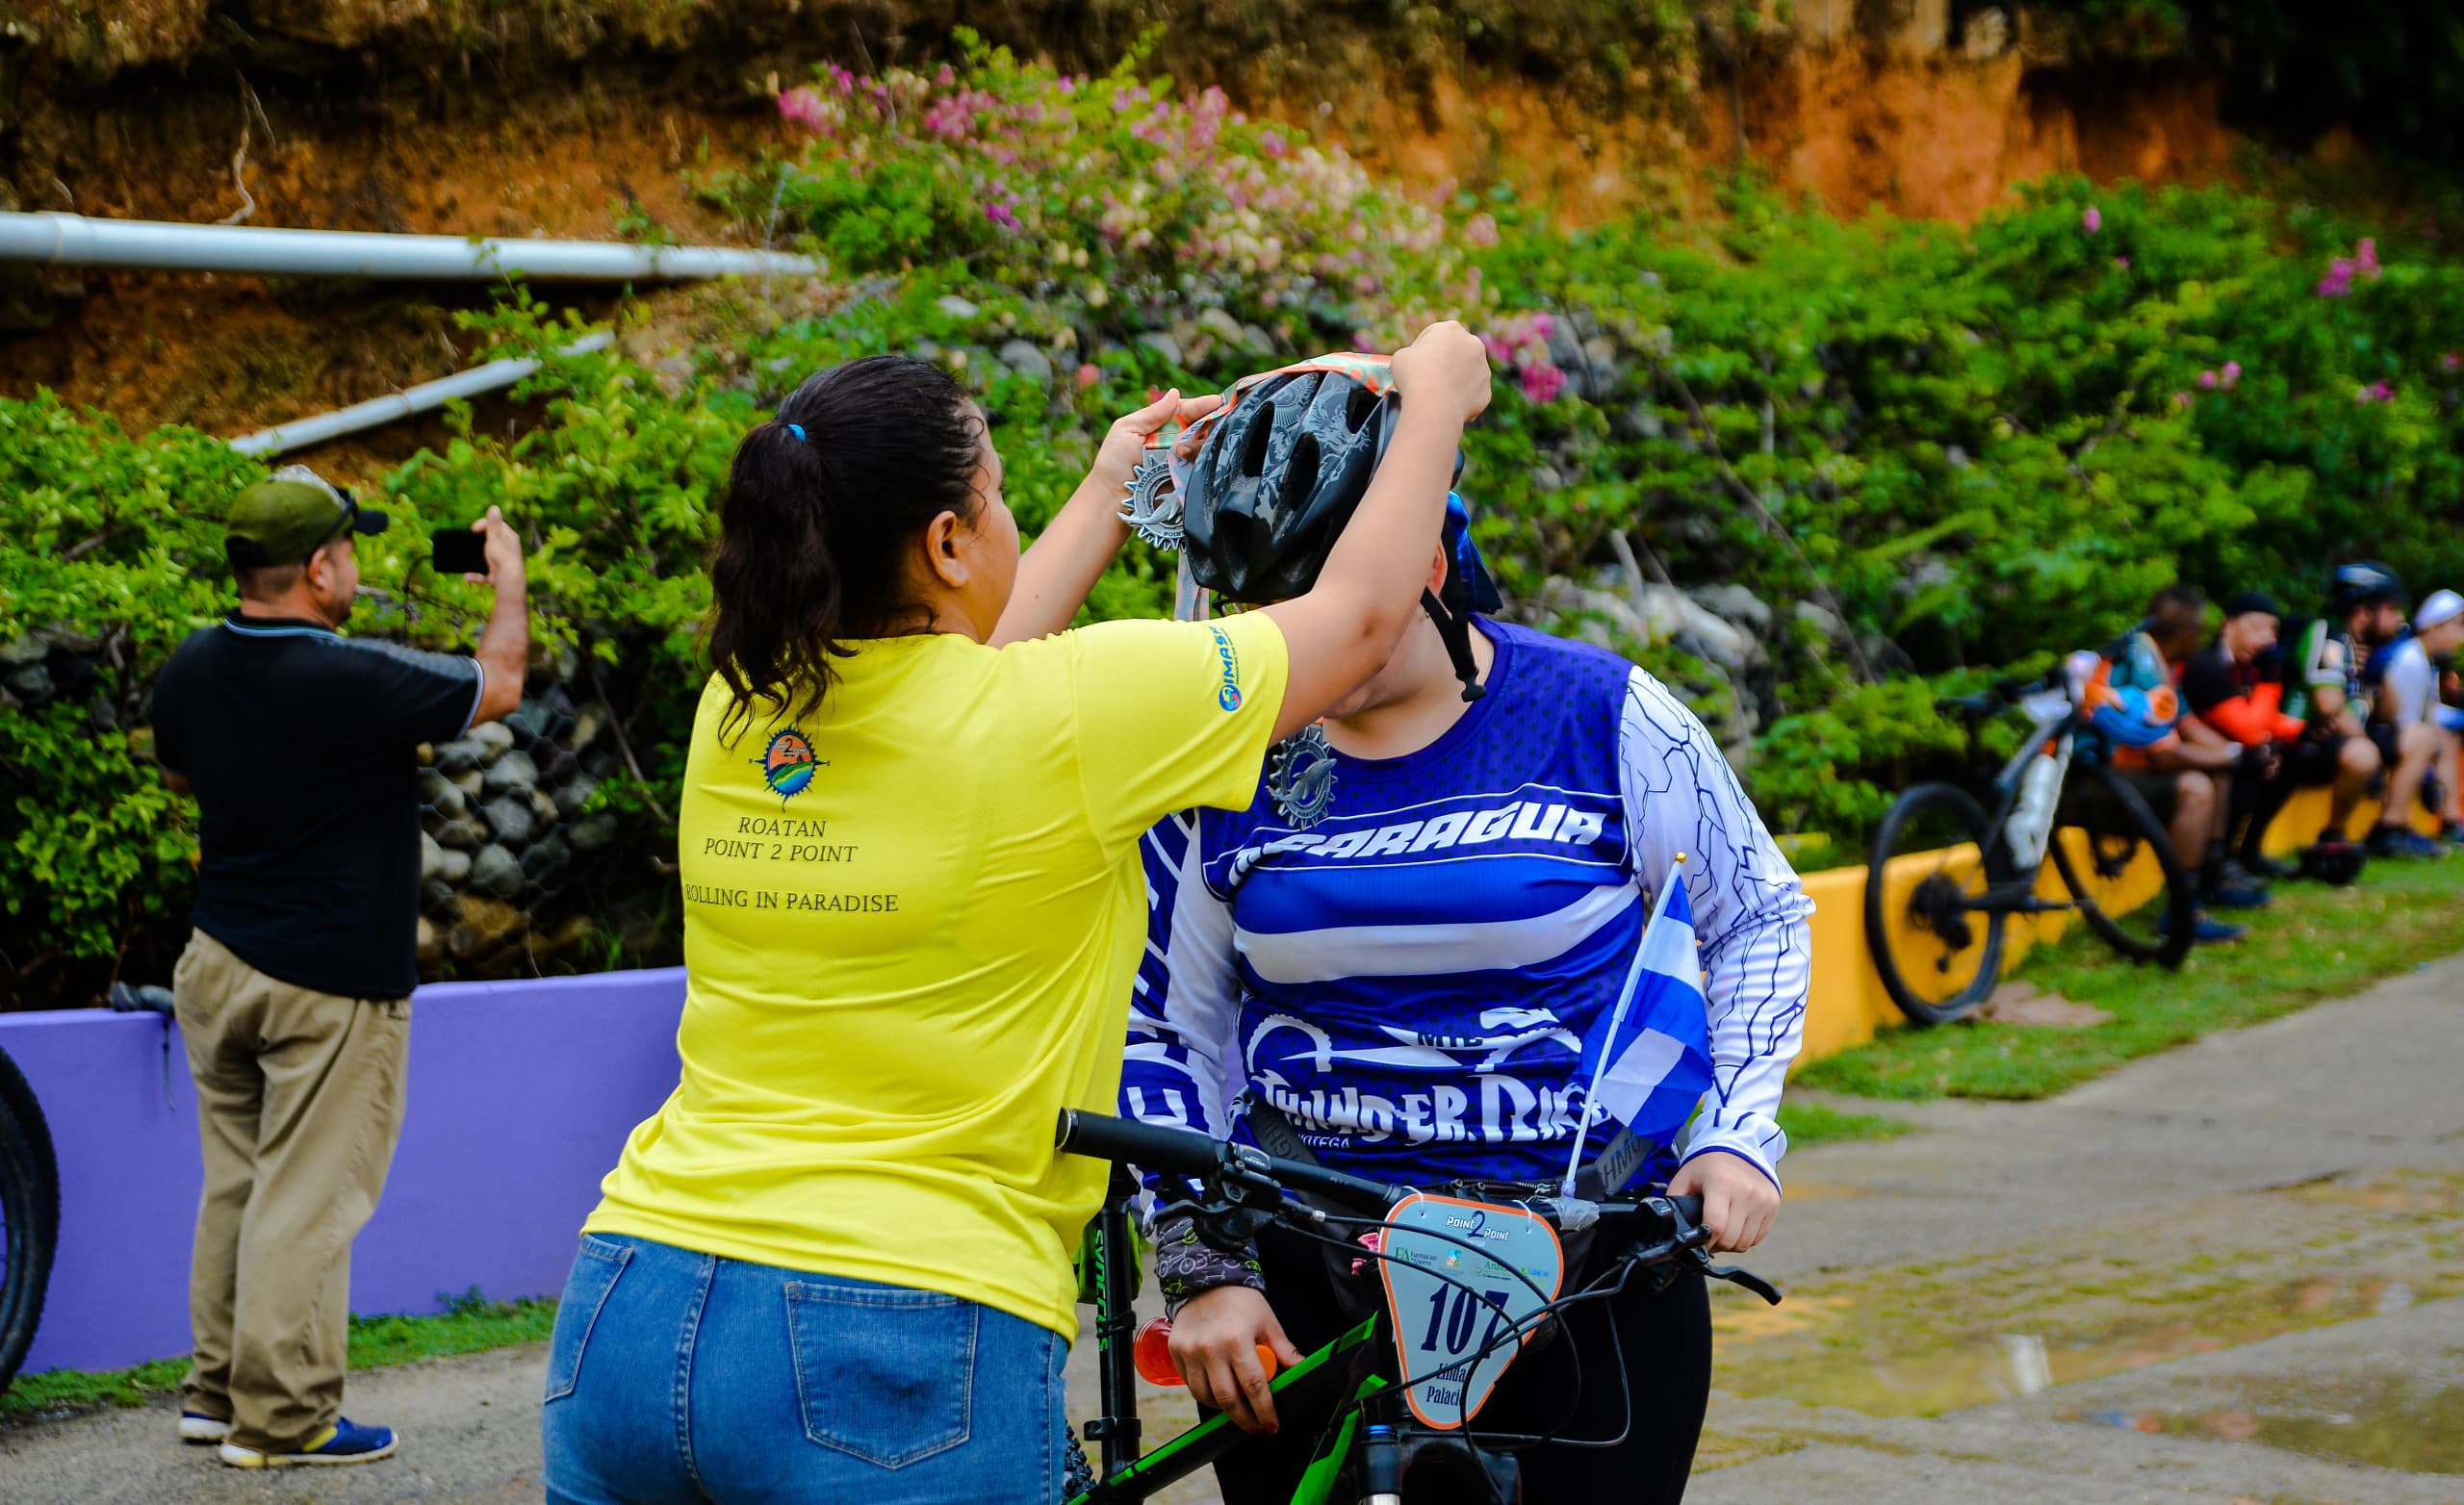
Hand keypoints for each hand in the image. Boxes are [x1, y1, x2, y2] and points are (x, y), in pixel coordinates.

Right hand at [468, 505, 524, 591]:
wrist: (508, 580)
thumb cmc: (502, 555)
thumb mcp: (496, 537)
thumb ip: (493, 523)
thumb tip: (494, 507)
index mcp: (509, 538)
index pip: (497, 525)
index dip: (484, 524)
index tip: (473, 529)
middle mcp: (508, 549)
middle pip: (491, 541)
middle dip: (479, 541)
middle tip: (470, 541)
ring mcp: (502, 563)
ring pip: (486, 558)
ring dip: (475, 559)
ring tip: (466, 556)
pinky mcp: (496, 576)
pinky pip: (483, 575)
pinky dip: (475, 576)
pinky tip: (467, 576)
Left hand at [1088, 388, 1226, 498]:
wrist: (1113, 501)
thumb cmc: (1114, 464)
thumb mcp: (1126, 430)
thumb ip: (1152, 413)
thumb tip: (1175, 393)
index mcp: (1162, 428)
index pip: (1187, 412)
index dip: (1203, 406)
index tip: (1218, 401)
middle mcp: (1176, 444)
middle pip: (1203, 428)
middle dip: (1207, 423)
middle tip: (1207, 424)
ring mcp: (1184, 464)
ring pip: (1206, 447)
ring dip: (1199, 445)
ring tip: (1182, 452)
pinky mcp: (1188, 484)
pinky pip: (1205, 470)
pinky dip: (1205, 464)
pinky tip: (1198, 462)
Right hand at [1169, 1286, 1302, 1434]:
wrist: (1206, 1280)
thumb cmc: (1241, 1301)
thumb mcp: (1268, 1322)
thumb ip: (1283, 1349)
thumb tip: (1301, 1369)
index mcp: (1237, 1339)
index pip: (1254, 1386)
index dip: (1265, 1411)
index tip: (1272, 1425)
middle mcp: (1210, 1348)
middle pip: (1228, 1399)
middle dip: (1245, 1419)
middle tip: (1256, 1426)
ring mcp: (1190, 1351)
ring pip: (1206, 1397)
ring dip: (1224, 1410)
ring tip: (1238, 1410)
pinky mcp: (1176, 1352)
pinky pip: (1191, 1385)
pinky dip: (1205, 1394)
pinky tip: (1218, 1393)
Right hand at [1389, 320, 1492, 424]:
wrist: (1434, 405)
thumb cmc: (1414, 375)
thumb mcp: (1401, 356)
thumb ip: (1413, 353)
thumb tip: (1417, 361)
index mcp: (1451, 329)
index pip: (1434, 334)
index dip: (1422, 348)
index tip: (1415, 361)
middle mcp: (1473, 344)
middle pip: (1455, 351)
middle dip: (1444, 361)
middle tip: (1427, 377)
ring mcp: (1483, 368)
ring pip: (1466, 372)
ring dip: (1455, 379)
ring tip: (1437, 393)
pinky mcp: (1486, 391)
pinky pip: (1471, 393)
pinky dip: (1461, 398)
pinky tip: (1446, 404)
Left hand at [1668, 1152, 1780, 1253]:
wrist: (1739, 1145)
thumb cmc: (1707, 1166)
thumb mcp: (1685, 1178)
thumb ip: (1675, 1203)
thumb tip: (1670, 1230)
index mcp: (1721, 1184)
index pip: (1715, 1226)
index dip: (1704, 1241)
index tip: (1698, 1242)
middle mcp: (1746, 1192)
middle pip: (1730, 1239)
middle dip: (1716, 1244)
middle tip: (1709, 1235)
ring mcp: (1763, 1199)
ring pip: (1745, 1243)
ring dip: (1731, 1243)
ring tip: (1722, 1230)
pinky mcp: (1773, 1204)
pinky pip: (1759, 1236)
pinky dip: (1746, 1237)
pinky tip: (1736, 1225)